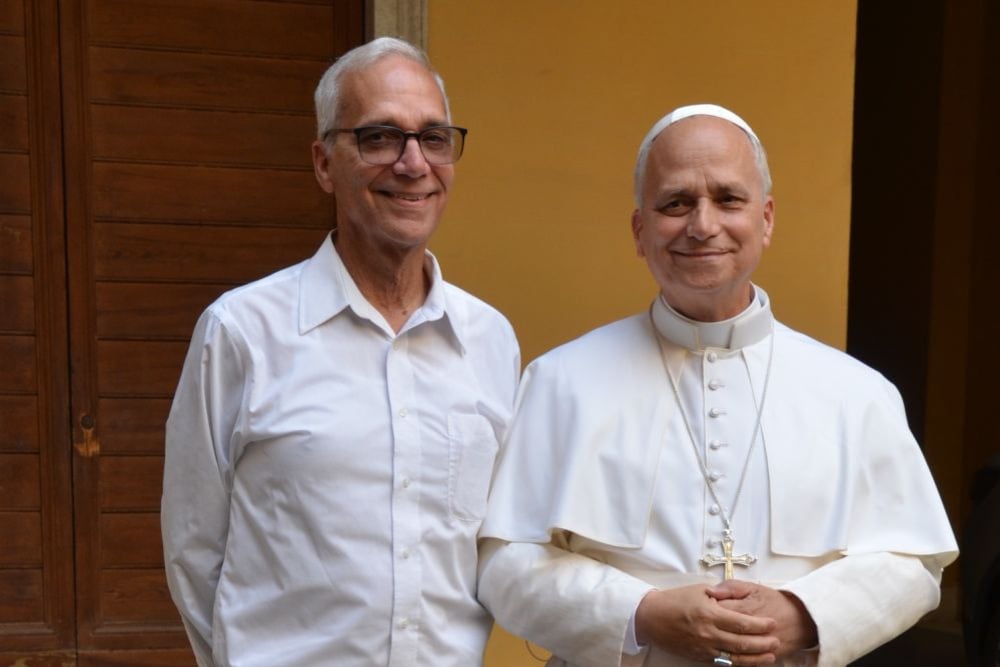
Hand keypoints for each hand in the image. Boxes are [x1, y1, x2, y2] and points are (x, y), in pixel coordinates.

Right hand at [635, 584, 779, 664]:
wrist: (651, 618)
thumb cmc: (674, 601)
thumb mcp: (698, 590)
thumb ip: (719, 594)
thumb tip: (735, 597)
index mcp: (710, 613)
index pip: (742, 622)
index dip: (760, 625)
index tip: (772, 623)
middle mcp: (708, 633)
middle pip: (743, 642)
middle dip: (763, 643)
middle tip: (776, 641)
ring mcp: (704, 647)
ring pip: (736, 657)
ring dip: (755, 658)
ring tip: (770, 656)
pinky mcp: (699, 656)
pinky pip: (723, 662)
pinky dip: (739, 663)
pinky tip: (748, 662)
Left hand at [709, 580, 817, 659]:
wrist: (800, 620)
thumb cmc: (774, 602)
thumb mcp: (753, 588)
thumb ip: (731, 587)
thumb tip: (711, 591)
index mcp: (743, 609)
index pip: (716, 610)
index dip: (706, 609)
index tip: (701, 607)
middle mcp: (747, 630)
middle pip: (719, 631)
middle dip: (709, 628)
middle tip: (705, 623)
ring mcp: (754, 646)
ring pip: (728, 649)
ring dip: (717, 644)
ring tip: (714, 636)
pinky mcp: (759, 658)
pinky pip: (740, 662)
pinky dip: (729, 658)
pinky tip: (723, 650)